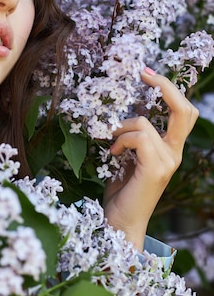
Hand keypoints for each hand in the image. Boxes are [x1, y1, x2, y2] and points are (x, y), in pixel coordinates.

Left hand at [103, 67, 198, 250]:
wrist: (120, 222)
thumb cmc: (121, 191)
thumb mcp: (128, 157)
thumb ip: (133, 137)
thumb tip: (122, 113)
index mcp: (170, 149)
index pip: (184, 112)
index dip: (170, 88)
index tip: (147, 73)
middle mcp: (175, 154)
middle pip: (185, 110)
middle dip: (165, 87)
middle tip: (144, 74)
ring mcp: (169, 162)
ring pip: (144, 123)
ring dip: (120, 127)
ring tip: (111, 143)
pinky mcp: (156, 169)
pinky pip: (138, 137)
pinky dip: (120, 140)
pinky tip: (112, 153)